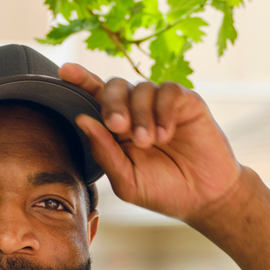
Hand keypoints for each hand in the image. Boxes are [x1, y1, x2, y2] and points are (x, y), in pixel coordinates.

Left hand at [59, 62, 244, 225]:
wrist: (204, 198)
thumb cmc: (163, 191)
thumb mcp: (127, 181)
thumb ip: (105, 153)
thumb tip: (82, 120)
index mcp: (117, 129)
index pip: (95, 98)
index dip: (80, 81)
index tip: (65, 71)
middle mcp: (137, 111)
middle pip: (115, 86)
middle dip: (112, 103)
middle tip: (118, 126)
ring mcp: (161, 105)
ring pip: (141, 88)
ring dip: (141, 115)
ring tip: (150, 142)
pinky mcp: (186, 102)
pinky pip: (168, 91)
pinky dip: (163, 110)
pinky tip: (166, 133)